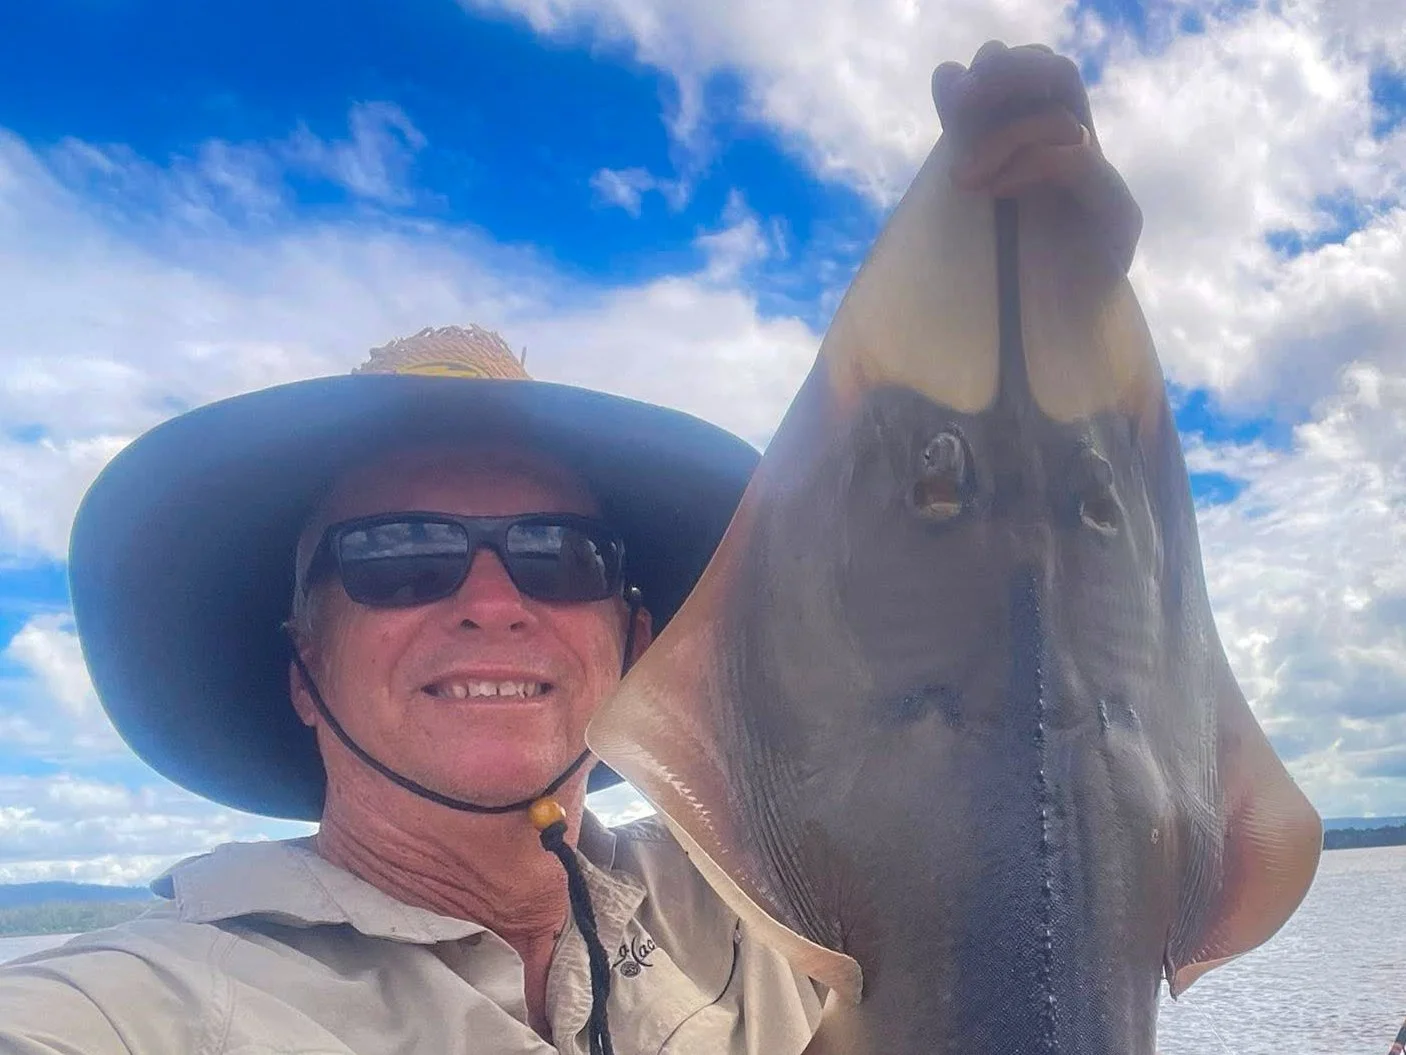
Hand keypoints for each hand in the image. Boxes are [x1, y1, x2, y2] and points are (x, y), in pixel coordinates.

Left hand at [931, 41, 1142, 275]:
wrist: (1035, 357)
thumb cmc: (1000, 285)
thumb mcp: (976, 197)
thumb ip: (966, 136)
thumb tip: (948, 70)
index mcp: (1047, 150)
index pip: (1037, 77)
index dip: (997, 69)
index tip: (949, 86)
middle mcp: (1082, 160)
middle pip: (1061, 76)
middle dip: (1006, 75)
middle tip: (960, 101)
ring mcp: (1104, 187)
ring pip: (1063, 117)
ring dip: (1002, 134)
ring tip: (961, 177)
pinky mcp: (1118, 219)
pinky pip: (1073, 159)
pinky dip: (1025, 163)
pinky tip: (991, 190)